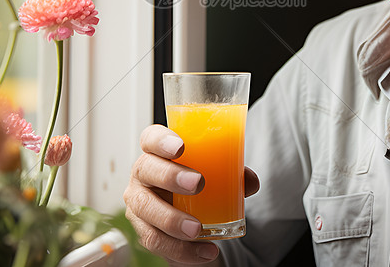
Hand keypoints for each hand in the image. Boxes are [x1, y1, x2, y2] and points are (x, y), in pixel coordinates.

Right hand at [124, 124, 259, 264]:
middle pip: (146, 169)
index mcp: (158, 153)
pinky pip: (155, 240)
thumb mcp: (216, 176)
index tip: (181, 147)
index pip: (151, 139)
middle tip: (198, 183)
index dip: (162, 140)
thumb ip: (233, 175)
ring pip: (146, 208)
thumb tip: (250, 182)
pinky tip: (205, 251)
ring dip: (171, 220)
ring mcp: (139, 202)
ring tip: (197, 229)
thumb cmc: (198, 185)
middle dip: (170, 176)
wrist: (188, 218)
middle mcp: (143, 174)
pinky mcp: (143, 229)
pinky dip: (181, 249)